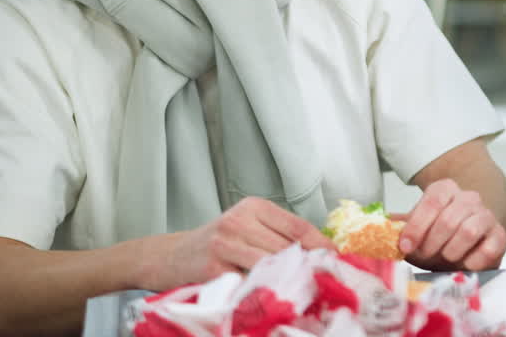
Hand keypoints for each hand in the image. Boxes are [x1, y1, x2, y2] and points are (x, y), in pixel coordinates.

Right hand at [148, 196, 336, 289]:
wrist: (169, 257)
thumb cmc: (215, 245)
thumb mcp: (246, 228)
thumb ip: (276, 235)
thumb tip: (320, 252)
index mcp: (253, 207)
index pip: (298, 226)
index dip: (320, 245)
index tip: (336, 260)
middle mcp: (239, 220)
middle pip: (287, 247)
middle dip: (307, 266)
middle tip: (324, 281)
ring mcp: (226, 243)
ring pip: (271, 264)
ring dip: (288, 280)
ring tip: (303, 291)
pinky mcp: (214, 267)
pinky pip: (249, 281)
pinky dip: (263, 291)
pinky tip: (273, 298)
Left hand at [394, 178, 505, 271]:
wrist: (465, 248)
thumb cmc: (436, 238)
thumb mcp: (414, 229)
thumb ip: (396, 225)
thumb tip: (373, 225)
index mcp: (445, 189)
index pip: (432, 202)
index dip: (416, 227)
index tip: (405, 247)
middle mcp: (468, 197)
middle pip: (448, 219)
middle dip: (432, 244)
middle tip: (426, 256)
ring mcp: (486, 215)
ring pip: (468, 231)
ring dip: (451, 251)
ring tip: (446, 257)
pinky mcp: (500, 235)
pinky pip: (487, 249)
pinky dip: (471, 262)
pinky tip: (464, 264)